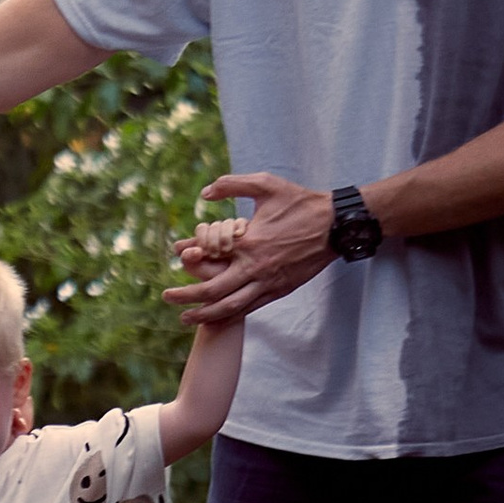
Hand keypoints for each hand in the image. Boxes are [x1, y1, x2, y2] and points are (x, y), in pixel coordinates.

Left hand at [163, 173, 337, 322]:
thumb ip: (232, 184)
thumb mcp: (266, 184)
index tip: (177, 255)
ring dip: (205, 314)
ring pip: (231, 306)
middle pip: (213, 289)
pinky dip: (230, 315)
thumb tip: (204, 193)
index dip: (189, 255)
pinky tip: (216, 318)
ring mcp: (268, 282)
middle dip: (187, 296)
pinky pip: (250, 308)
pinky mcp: (280, 291)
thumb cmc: (300, 202)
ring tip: (185, 318)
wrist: (337, 225)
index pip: (209, 254)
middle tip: (167, 297)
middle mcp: (256, 266)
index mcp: (249, 241)